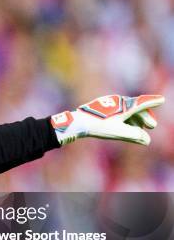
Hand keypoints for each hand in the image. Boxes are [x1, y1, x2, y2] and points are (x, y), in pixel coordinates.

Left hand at [50, 94, 164, 145]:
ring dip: (136, 118)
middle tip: (152, 126)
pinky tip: (126, 126)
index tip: (162, 100)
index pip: (142, 103)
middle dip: (145, 116)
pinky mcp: (102, 108)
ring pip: (127, 110)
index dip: (152, 102)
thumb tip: (147, 139)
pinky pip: (119, 111)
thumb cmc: (98, 127)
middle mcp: (118, 102)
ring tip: (142, 127)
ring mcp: (109, 104)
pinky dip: (126, 118)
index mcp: (124, 106)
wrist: (77, 122)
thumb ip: (135, 135)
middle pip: (135, 107)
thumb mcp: (119, 132)